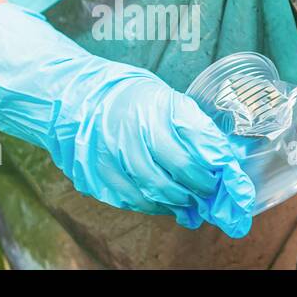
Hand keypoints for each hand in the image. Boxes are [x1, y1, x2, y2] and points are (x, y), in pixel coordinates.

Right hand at [0, 3, 255, 237]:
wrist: (67, 97)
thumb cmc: (118, 93)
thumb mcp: (158, 94)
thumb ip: (187, 121)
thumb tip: (220, 150)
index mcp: (153, 109)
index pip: (197, 145)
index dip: (218, 165)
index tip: (230, 174)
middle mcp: (133, 134)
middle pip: (180, 173)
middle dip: (202, 188)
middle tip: (212, 192)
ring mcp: (113, 159)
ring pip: (157, 192)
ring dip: (180, 200)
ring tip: (191, 200)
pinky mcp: (98, 177)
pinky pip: (133, 199)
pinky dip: (153, 204)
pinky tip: (163, 201)